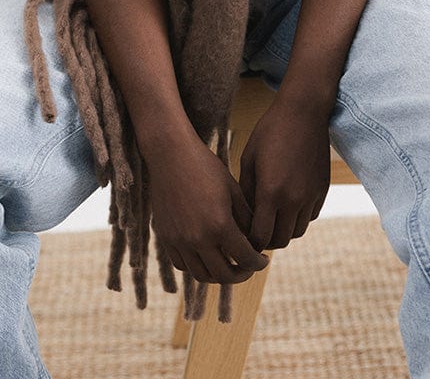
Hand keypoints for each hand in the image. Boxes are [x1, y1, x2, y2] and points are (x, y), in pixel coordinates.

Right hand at [145, 131, 268, 285]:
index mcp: (220, 225)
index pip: (245, 259)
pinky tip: (207, 256)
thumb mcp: (232, 190)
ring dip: (219, 275)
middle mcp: (198, 238)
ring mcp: (179, 240)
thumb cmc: (205, 167)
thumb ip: (246, 218)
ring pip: (202, 275)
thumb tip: (257, 240)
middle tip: (248, 266)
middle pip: (224, 275)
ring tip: (228, 264)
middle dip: (241, 274)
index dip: (258, 263)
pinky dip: (197, 267)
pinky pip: (183, 265)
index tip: (263, 260)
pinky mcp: (166, 237)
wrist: (170, 154)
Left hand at [238, 94, 330, 250]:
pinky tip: (288, 205)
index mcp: (270, 192)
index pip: (261, 237)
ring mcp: (311, 195)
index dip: (250, 243)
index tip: (244, 239)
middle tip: (257, 233)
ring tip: (272, 219)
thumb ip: (246, 191)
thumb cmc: (270, 131)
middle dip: (267, 240)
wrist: (303, 112)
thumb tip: (245, 216)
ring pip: (298, 231)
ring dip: (284, 230)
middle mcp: (293, 199)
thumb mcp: (249, 158)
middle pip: (281, 240)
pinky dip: (299, 218)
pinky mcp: (322, 189)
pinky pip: (310, 216)